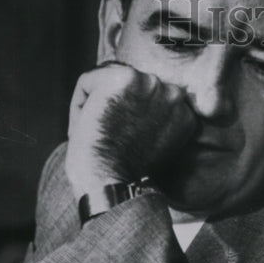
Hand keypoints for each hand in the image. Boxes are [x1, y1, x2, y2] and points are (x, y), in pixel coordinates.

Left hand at [64, 62, 196, 198]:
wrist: (111, 182)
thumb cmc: (126, 173)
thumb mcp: (157, 146)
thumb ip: (158, 121)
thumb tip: (137, 106)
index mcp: (185, 112)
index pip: (149, 98)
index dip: (128, 117)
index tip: (119, 139)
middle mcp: (173, 93)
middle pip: (130, 85)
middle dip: (113, 107)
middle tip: (106, 136)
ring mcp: (150, 84)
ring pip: (107, 82)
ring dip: (96, 105)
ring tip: (97, 133)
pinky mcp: (123, 79)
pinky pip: (88, 81)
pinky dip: (78, 105)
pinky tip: (85, 128)